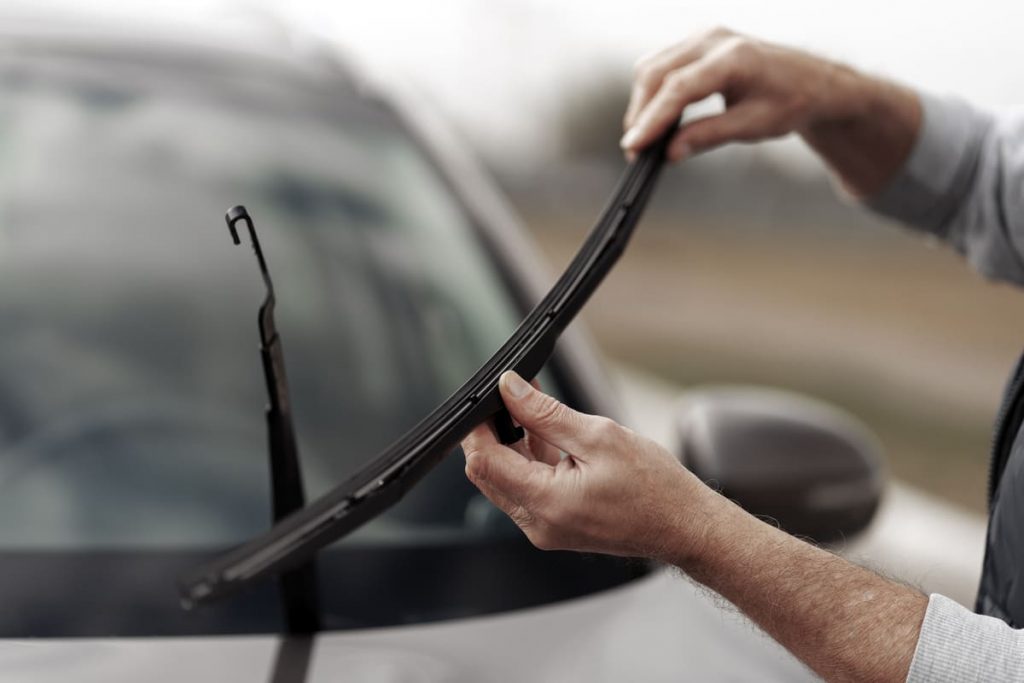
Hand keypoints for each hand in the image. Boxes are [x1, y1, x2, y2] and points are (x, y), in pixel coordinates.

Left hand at [461, 371, 710, 562]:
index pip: (484, 463)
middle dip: (493, 433)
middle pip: (489, 473)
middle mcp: (538, 523)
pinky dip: (531, 461)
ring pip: (506, 480)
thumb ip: (545, 414)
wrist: (683, 524)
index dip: (478, 427)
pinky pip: (527, 491)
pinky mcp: (554, 526)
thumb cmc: (655, 487)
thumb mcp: (598, 436)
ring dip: (513, 444)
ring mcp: (545, 528)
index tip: (489, 399)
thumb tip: (510, 390)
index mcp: (546, 502)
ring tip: (536, 410)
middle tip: (512, 398)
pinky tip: (549, 436)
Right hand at [621, 28, 920, 195]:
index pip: (678, 88)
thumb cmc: (790, 102)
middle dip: (640, 113)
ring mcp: (704, 36)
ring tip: (643, 138)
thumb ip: (708, 136)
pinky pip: (661, 64)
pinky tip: (655, 117)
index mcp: (734, 57)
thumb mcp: (752, 126)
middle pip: (656, 73)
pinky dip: (652, 91)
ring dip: (642, 103)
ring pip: (653, 67)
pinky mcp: (697, 42)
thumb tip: (670, 153)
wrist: (811, 81)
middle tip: (635, 150)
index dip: (652, 120)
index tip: (634, 147)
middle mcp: (714, 39)